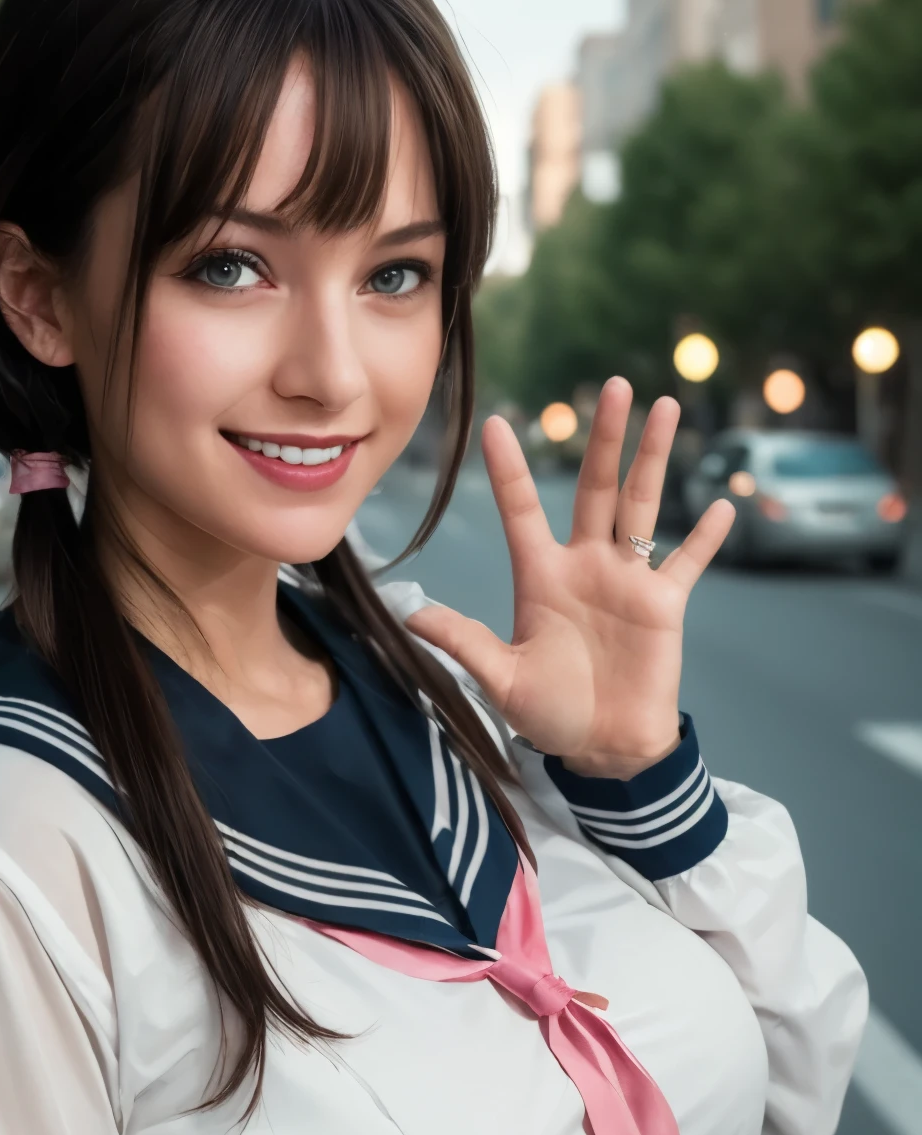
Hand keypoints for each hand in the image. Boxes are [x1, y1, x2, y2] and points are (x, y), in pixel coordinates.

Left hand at [406, 378, 734, 777]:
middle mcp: (585, 565)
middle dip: (605, 438)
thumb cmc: (550, 713)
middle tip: (614, 386)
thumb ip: (464, 643)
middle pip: (594, 488)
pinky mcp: (664, 605)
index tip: (495, 424)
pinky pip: (687, 563)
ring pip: (642, 506)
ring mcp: (628, 580)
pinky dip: (706, 538)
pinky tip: (724, 507)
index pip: (521, 511)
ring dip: (655, 459)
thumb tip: (411, 617)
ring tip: (667, 409)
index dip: (508, 471)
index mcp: (541, 576)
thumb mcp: (501, 680)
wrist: (603, 748)